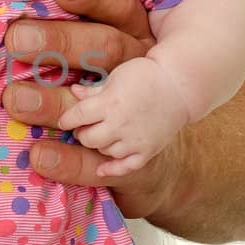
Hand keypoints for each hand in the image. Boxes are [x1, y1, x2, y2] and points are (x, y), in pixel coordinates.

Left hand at [1, 0, 186, 218]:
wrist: (168, 133)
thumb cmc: (121, 73)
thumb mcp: (111, 37)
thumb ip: (76, 21)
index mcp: (135, 32)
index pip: (117, 4)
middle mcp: (139, 68)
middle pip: (103, 48)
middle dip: (59, 43)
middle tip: (16, 40)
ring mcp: (140, 113)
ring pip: (99, 102)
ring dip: (53, 103)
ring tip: (15, 99)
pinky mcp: (134, 159)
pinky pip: (101, 161)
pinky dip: (69, 162)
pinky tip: (38, 156)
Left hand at [57, 55, 190, 177]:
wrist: (178, 86)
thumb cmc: (145, 76)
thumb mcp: (116, 76)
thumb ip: (94, 89)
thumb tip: (73, 92)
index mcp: (109, 102)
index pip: (77, 117)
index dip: (67, 120)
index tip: (65, 121)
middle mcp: (120, 124)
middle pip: (87, 138)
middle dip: (82, 132)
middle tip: (86, 126)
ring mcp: (135, 140)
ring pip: (104, 151)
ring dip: (99, 144)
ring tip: (104, 133)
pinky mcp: (148, 150)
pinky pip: (126, 167)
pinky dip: (112, 169)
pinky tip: (101, 168)